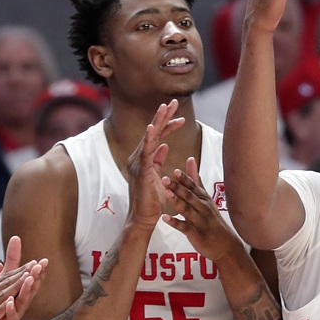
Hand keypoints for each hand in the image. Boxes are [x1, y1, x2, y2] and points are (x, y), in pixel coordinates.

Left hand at [0, 236, 47, 319]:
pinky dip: (10, 308)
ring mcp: (15, 311)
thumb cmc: (1, 300)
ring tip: (28, 279)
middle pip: (30, 287)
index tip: (44, 260)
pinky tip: (9, 301)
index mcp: (21, 288)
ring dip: (26, 289)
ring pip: (23, 300)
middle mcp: (21, 299)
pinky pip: (10, 315)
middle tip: (39, 266)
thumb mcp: (6, 276)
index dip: (37, 270)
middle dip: (35, 276)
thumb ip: (12, 259)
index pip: (31, 277)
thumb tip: (16, 238)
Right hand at [0, 262, 36, 319]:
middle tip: (36, 264)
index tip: (33, 262)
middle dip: (21, 274)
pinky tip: (12, 302)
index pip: (4, 279)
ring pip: (1, 296)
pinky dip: (2, 307)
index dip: (19, 271)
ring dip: (15, 286)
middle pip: (4, 284)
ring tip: (28, 277)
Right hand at [126, 101, 184, 230]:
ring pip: (149, 137)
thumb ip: (159, 160)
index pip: (158, 137)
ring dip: (157, 121)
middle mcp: (139, 157)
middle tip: (174, 101)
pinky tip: (153, 127)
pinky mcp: (140, 170)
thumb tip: (164, 145)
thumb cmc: (151, 199)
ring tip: (164, 107)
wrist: (143, 218)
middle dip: (163, 116)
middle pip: (153, 132)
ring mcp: (138, 163)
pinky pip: (145, 152)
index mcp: (145, 158)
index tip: (181, 117)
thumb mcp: (158, 175)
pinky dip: (149, 138)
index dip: (168, 125)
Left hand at [162, 157, 243, 262]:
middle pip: (189, 196)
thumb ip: (196, 180)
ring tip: (166, 194)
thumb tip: (190, 160)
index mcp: (204, 198)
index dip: (184, 179)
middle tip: (165, 179)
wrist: (226, 245)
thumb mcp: (206, 198)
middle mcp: (203, 208)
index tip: (175, 171)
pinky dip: (175, 223)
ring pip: (187, 210)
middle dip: (177, 187)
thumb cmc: (213, 220)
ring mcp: (200, 221)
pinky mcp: (197, 234)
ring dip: (177, 202)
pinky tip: (165, 218)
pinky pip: (185, 227)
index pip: (193, 186)